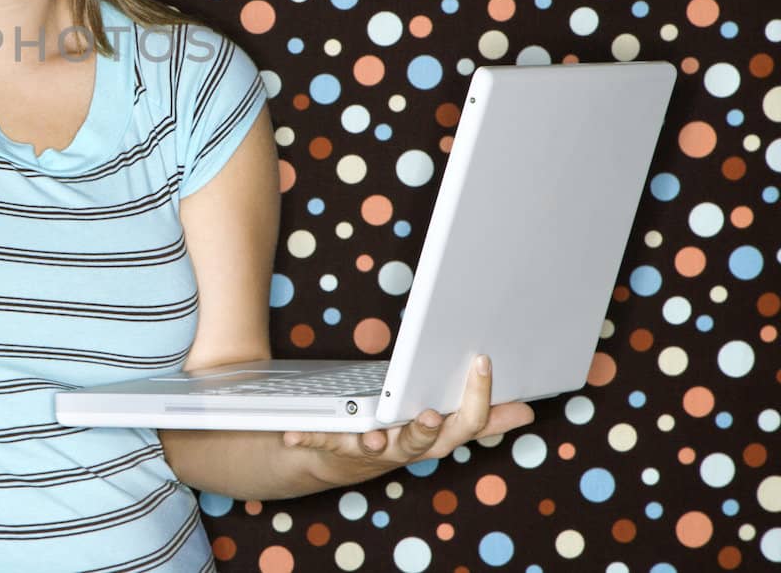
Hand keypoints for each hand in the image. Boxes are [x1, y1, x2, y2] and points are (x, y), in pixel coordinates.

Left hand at [283, 355, 535, 486]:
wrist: (339, 459)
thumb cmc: (396, 433)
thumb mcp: (441, 422)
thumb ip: (481, 417)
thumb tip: (527, 409)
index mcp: (434, 437)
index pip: (466, 423)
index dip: (478, 395)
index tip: (482, 360)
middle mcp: (406, 448)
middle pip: (424, 442)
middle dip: (428, 429)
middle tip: (433, 415)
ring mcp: (371, 450)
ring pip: (379, 447)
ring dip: (378, 441)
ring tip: (376, 435)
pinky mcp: (336, 446)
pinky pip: (322, 441)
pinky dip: (309, 437)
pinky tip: (292, 433)